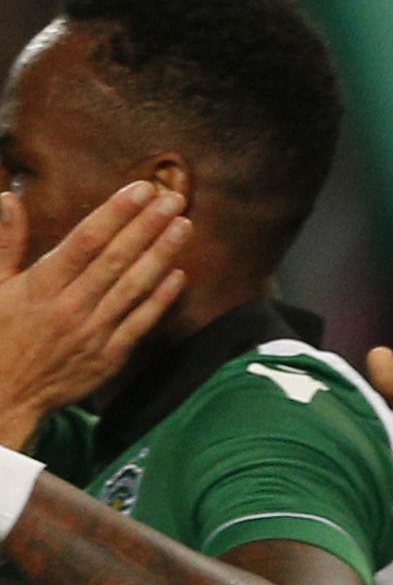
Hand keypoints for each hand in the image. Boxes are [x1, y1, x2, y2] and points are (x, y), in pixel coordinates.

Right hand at [0, 184, 186, 447]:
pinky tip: (179, 274)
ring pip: (134, 287)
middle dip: (147, 225)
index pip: (85, 241)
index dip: (116, 212)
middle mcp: (69, 307)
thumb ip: (5, 241)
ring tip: (183, 225)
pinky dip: (161, 298)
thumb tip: (8, 196)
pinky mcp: (109, 356)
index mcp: (40, 286)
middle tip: (174, 197)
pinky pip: (140, 323)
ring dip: (162, 254)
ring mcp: (92, 333)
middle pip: (116, 259)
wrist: (2, 396)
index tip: (142, 188)